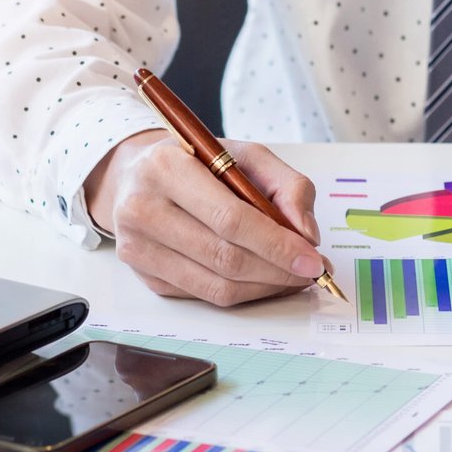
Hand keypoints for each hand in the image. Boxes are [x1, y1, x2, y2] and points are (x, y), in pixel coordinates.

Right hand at [84, 130, 326, 305]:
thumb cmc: (199, 164)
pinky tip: (264, 279)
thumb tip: (308, 234)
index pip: (230, 219)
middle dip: (279, 271)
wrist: (140, 176)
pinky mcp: (144, 276)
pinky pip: (205, 295)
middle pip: (225, 258)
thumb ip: (288, 186)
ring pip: (217, 286)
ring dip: (266, 287)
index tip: (314, 259)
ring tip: (293, 277)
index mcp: (166, 167)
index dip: (278, 245)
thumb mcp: (245, 155)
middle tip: (311, 272)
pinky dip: (244, 293)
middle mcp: (142, 208)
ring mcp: (137, 248)